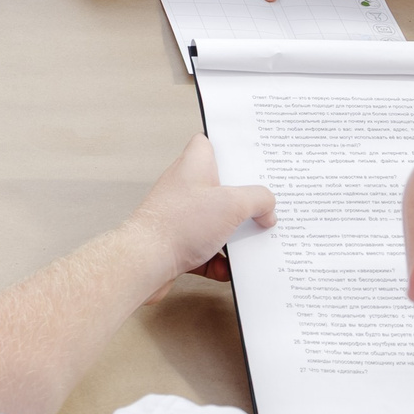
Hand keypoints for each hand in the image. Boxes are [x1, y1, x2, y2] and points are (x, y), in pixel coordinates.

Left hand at [119, 136, 274, 289]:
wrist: (144, 262)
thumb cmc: (178, 224)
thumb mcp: (232, 204)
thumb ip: (258, 199)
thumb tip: (268, 207)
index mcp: (194, 166)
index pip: (208, 143)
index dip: (228, 147)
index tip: (250, 155)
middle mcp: (185, 188)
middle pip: (221, 188)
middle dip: (243, 202)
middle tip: (264, 209)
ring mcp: (181, 216)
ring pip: (215, 222)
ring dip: (233, 237)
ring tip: (252, 245)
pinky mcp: (178, 244)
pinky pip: (206, 251)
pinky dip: (219, 262)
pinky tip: (227, 270)